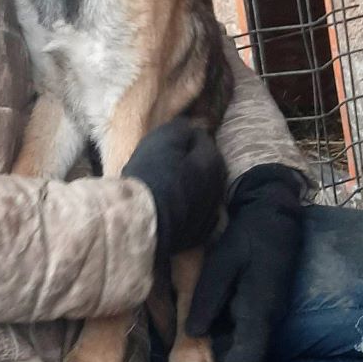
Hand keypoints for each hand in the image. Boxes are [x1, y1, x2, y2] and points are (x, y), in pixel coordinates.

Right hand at [122, 117, 225, 266]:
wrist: (144, 219)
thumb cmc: (153, 174)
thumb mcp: (164, 138)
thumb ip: (181, 128)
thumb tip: (190, 127)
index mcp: (213, 161)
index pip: (204, 139)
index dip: (187, 136)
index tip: (171, 139)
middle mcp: (218, 187)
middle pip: (207, 167)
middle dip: (194, 162)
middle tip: (171, 160)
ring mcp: (210, 213)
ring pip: (205, 192)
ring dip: (194, 185)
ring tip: (172, 183)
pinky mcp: (199, 235)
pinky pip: (198, 215)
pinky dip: (191, 208)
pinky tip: (176, 207)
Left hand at [186, 164, 303, 361]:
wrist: (275, 215)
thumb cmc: (248, 236)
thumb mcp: (224, 263)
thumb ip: (209, 297)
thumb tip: (192, 332)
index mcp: (261, 309)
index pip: (248, 356)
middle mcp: (269, 318)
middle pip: (248, 359)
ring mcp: (268, 314)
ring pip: (246, 349)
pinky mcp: (263, 307)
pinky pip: (246, 335)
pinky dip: (229, 348)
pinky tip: (210, 354)